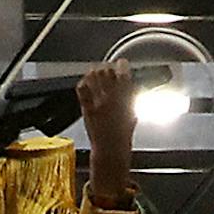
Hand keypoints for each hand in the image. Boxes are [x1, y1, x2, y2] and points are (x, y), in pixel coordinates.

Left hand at [77, 59, 136, 196]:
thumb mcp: (132, 114)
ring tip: (97, 73)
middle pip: (106, 72)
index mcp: (124, 100)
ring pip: (93, 77)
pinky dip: (84, 82)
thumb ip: (131, 99)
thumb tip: (130, 88)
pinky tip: (87, 83)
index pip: (123, 75)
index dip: (122, 66)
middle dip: (108, 68)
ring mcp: (96, 102)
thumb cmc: (122, 136)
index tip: (122, 63)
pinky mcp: (86, 107)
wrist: (110, 150)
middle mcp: (110, 99)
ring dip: (96, 73)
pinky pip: (81, 88)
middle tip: (108, 69)